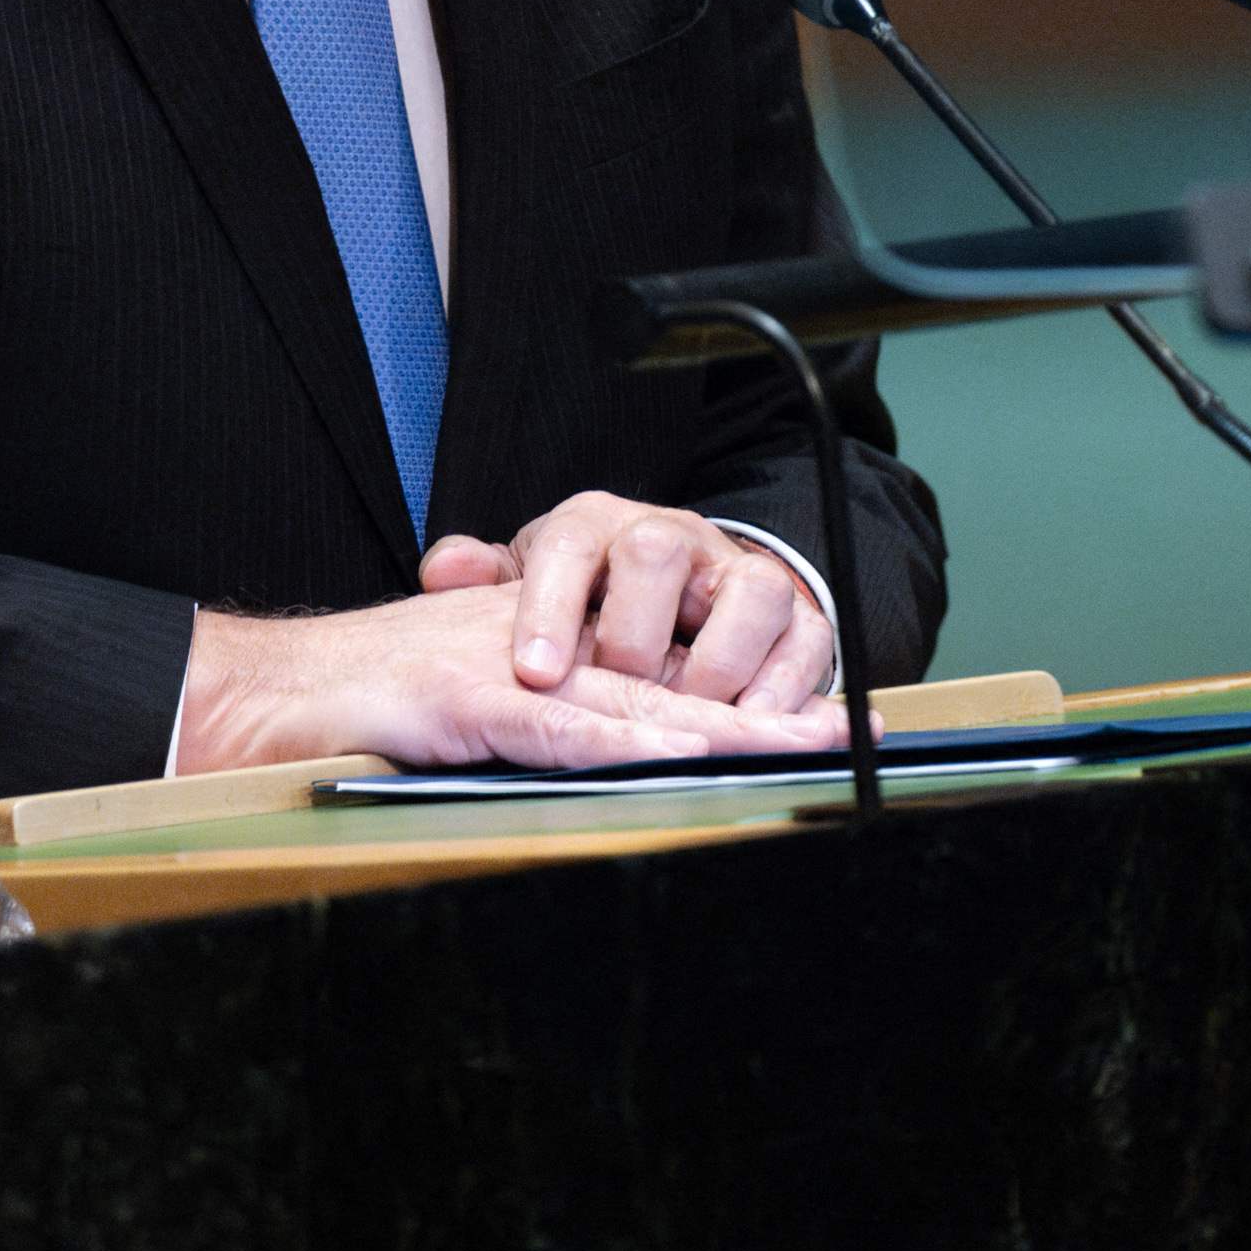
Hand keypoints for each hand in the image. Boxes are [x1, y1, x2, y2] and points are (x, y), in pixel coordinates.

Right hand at [171, 583, 840, 776]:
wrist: (255, 696)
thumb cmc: (350, 712)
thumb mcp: (459, 717)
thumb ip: (528, 733)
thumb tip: (599, 776)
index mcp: (545, 655)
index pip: (660, 683)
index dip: (743, 703)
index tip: (821, 725)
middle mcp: (538, 651)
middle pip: (669, 686)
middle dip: (762, 712)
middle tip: (850, 731)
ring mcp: (501, 670)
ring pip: (629, 699)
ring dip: (717, 727)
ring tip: (796, 747)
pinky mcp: (460, 699)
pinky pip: (553, 721)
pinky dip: (616, 738)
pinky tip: (672, 752)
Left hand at [419, 492, 840, 713]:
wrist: (680, 595)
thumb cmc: (594, 601)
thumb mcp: (536, 585)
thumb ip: (487, 577)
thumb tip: (443, 568)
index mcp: (601, 527)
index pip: (571, 544)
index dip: (549, 605)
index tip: (533, 671)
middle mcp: (675, 538)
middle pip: (657, 551)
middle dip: (634, 630)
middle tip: (615, 689)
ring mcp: (739, 574)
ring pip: (749, 588)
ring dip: (719, 659)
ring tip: (691, 712)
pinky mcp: (795, 616)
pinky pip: (807, 637)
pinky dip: (787, 682)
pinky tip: (758, 723)